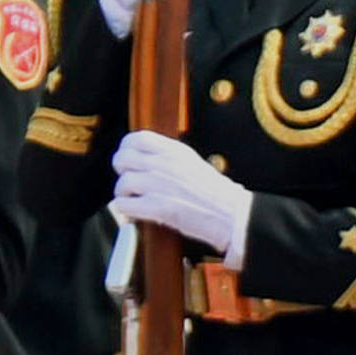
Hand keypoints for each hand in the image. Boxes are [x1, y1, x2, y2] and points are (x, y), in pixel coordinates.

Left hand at [112, 129, 255, 261]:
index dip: (126, 149)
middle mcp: (165, 164)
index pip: (136, 138)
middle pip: (123, 158)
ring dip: (123, 194)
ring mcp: (160, 185)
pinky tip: (133, 213)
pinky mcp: (158, 207)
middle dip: (121, 171)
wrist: (234, 216)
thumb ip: (171, 159)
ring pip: (122, 183)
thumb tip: (149, 160)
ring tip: (132, 200)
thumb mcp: (195, 164)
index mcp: (176, 151)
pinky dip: (124, 210)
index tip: (128, 159)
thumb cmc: (218, 195)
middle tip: (128, 181)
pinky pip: (123, 205)